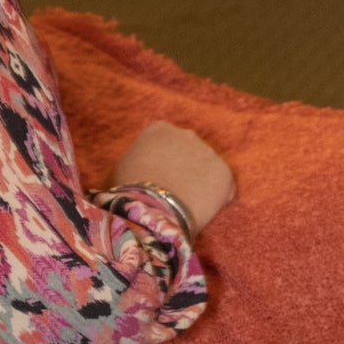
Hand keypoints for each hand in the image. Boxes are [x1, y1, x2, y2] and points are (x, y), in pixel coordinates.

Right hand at [105, 120, 236, 233]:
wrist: (152, 210)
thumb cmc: (127, 192)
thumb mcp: (119, 171)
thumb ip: (133, 163)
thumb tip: (133, 173)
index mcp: (158, 130)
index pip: (164, 142)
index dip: (161, 163)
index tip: (157, 180)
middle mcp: (186, 134)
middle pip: (187, 152)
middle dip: (184, 169)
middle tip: (173, 194)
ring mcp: (208, 152)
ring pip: (206, 169)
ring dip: (200, 184)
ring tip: (187, 207)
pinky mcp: (225, 173)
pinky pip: (223, 188)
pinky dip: (216, 199)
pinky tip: (203, 213)